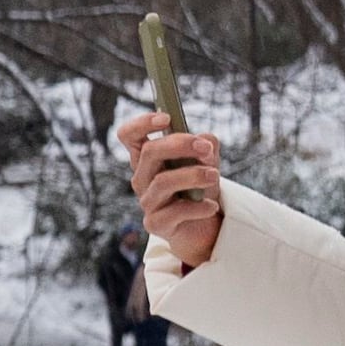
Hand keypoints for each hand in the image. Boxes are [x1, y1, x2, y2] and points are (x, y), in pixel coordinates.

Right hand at [118, 114, 223, 267]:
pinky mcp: (156, 223)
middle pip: (149, 152)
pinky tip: (212, 207)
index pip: (129, 135)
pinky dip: (198, 207)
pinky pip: (175, 211)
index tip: (166, 118)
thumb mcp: (206, 162)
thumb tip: (205, 140)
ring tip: (215, 176)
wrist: (204, 227)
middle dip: (180, 145)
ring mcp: (147, 201)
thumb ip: (206, 146)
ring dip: (193, 175)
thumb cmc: (199, 189)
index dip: (142, 124)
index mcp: (148, 158)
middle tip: (206, 148)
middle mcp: (142, 178)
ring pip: (163, 181)